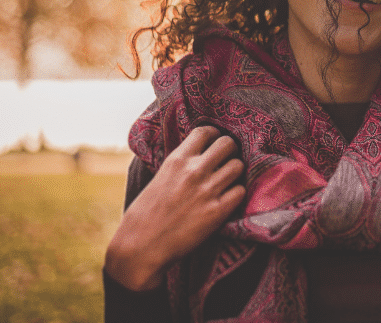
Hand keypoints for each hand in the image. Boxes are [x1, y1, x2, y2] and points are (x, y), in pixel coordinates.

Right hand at [105, 126, 245, 290]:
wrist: (140, 247)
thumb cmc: (145, 214)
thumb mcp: (159, 177)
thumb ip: (180, 163)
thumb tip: (197, 151)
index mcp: (177, 160)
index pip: (206, 132)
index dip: (214, 136)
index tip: (215, 143)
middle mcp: (194, 171)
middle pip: (228, 144)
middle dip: (230, 150)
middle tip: (226, 160)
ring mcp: (207, 190)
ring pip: (238, 166)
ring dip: (235, 172)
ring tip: (228, 180)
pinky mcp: (217, 212)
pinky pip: (240, 191)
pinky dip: (236, 194)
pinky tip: (228, 198)